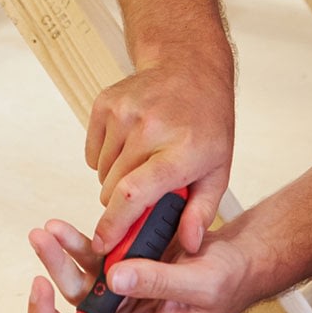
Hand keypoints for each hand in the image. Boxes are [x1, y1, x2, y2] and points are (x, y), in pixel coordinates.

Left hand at [26, 217, 249, 312]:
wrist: (231, 256)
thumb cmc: (224, 281)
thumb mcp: (200, 283)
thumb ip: (158, 282)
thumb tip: (116, 278)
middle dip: (48, 310)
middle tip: (39, 282)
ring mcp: (120, 298)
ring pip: (74, 291)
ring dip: (57, 264)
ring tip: (47, 237)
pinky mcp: (118, 269)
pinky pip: (86, 262)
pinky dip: (72, 246)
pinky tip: (63, 232)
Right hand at [85, 60, 233, 256]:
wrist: (190, 67)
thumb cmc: (207, 123)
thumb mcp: (218, 169)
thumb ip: (202, 211)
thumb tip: (187, 245)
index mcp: (180, 150)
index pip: (134, 194)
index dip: (114, 224)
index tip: (103, 245)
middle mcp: (150, 129)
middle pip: (112, 189)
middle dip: (120, 206)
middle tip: (140, 199)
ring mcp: (124, 113)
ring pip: (101, 173)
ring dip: (115, 180)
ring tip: (141, 164)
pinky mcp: (106, 103)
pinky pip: (92, 152)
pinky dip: (105, 158)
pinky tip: (129, 145)